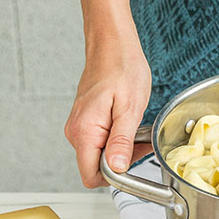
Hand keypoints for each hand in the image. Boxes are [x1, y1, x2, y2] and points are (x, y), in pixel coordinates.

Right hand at [64, 0, 151, 187]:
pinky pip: (102, 141)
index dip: (115, 177)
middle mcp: (76, 132)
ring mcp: (79, 127)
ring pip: (102, 155)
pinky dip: (119, 137)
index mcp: (84, 132)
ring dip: (123, 148)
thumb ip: (121, 141)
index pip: (91, 176)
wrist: (111, 42)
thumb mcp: (130, 108)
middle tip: (141, 139)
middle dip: (123, 160)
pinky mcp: (86, 121)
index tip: (134, 161)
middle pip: (97, 168)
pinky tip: (129, 122)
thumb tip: (115, 168)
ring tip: (137, 126)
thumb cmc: (122, 67)